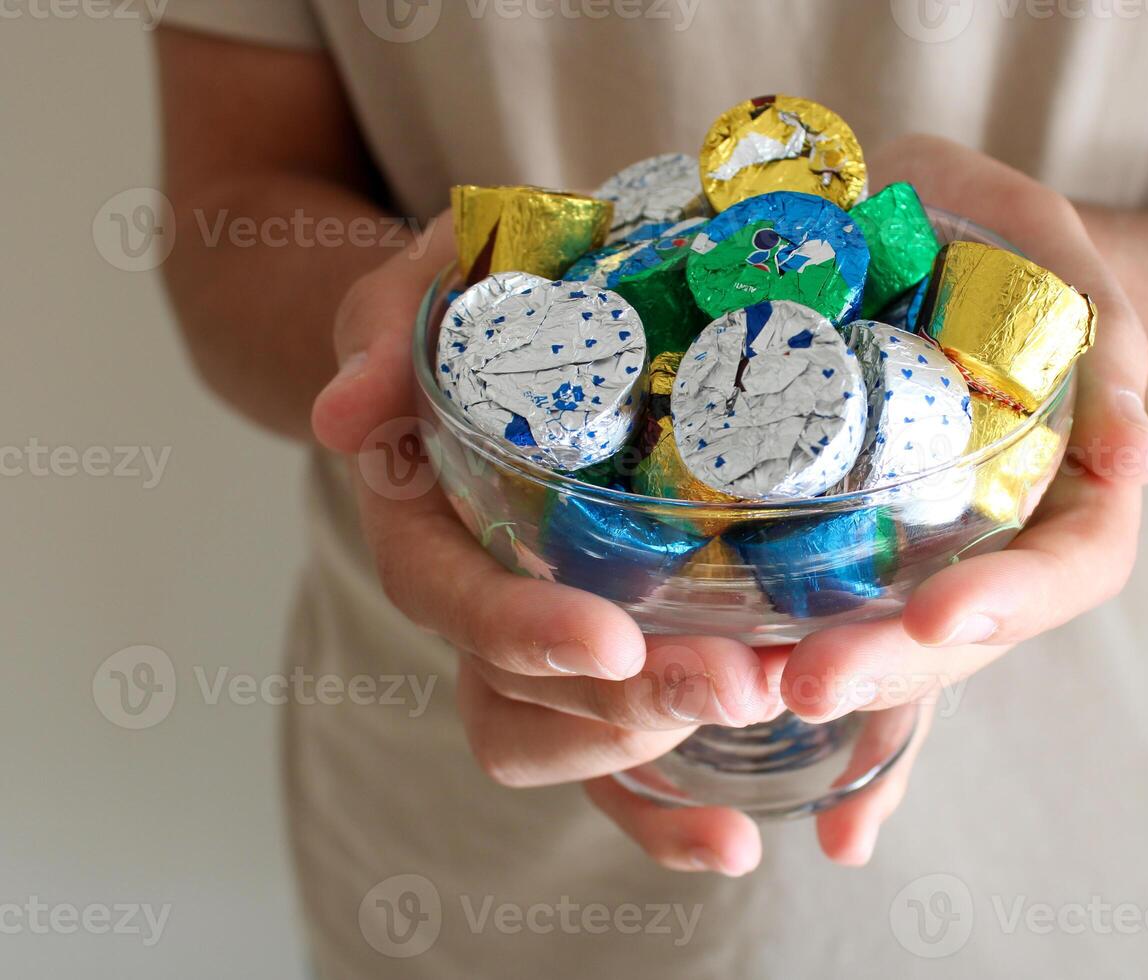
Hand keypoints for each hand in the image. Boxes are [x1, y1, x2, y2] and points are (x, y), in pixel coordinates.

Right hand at [310, 214, 790, 874]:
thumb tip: (343, 410)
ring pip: (568, 746)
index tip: (610, 637)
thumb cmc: (473, 301)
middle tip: (734, 685)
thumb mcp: (429, 286)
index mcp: (424, 522)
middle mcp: (478, 601)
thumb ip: (385, 330)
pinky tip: (734, 841)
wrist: (515, 332)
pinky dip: (669, 814)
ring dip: (655, 756)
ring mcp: (542, 642)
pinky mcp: (608, 658)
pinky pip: (623, 757)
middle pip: (521, 697)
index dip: (523, 628)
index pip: (451, 598)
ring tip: (759, 719)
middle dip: (623, 706)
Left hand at [776, 135, 1147, 838]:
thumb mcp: (1044, 238)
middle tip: (807, 681)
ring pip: (913, 656)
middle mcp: (1011, 540)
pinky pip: (862, 649)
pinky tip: (839, 828)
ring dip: (855, 703)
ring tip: (771, 716)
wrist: (918, 234)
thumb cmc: (989, 229)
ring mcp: (941, 563)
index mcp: (1074, 476)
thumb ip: (1104, 326)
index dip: (1013, 596)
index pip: (1071, 561)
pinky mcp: (871, 566)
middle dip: (896, 665)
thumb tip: (1139, 458)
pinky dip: (859, 744)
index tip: (941, 617)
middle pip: (974, 630)